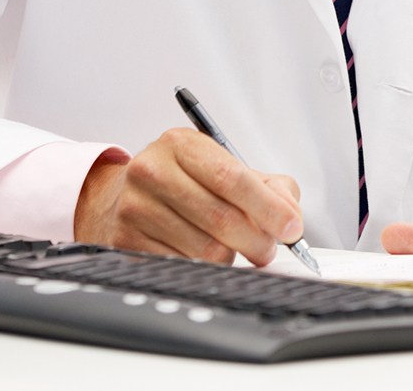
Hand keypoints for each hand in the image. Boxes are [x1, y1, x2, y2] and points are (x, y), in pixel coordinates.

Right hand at [74, 127, 303, 265]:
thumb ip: (269, 186)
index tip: (291, 227)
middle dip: (257, 241)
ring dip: (231, 256)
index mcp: (181, 144)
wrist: (120, 196)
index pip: (232, 178)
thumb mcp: (223, 167)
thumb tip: (290, 215)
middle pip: (222, 219)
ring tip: (231, 247)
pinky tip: (201, 252)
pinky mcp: (126, 241)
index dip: (268, 207)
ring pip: (206, 249)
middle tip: (268, 249)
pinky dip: (203, 267)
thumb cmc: (183, 182)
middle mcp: (153, 171)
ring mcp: (136, 207)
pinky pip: (184, 266)